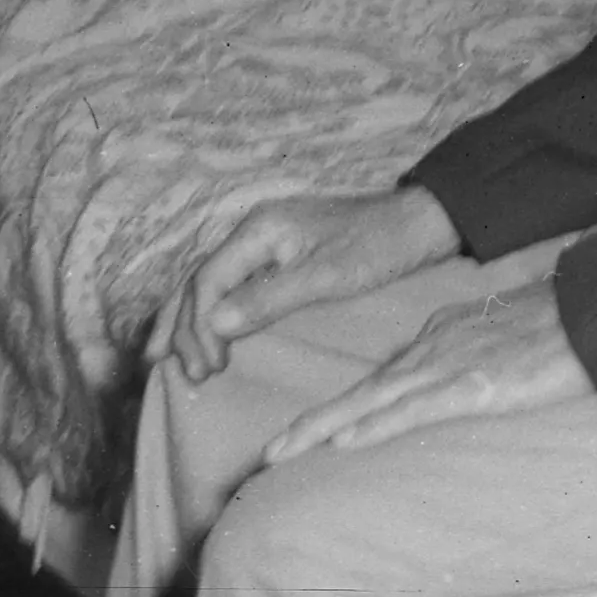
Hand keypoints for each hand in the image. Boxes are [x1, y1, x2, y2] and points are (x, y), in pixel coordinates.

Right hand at [160, 184, 462, 385]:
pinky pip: (233, 284)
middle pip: (201, 281)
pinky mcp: (280, 255)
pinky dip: (215, 312)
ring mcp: (266, 241)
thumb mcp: (328, 275)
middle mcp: (254, 231)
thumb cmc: (380, 245)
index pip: (208, 280)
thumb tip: (215, 323)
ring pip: (212, 283)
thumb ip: (271, 298)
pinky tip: (213, 335)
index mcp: (259, 229)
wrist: (420, 221)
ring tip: (177, 362)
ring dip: (193, 322)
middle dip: (186, 328)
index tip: (206, 367)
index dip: (199, 326)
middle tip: (185, 375)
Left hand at [264, 276, 586, 462]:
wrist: (591, 309)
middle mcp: (433, 348)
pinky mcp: (472, 387)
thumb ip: (475, 353)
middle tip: (270, 451)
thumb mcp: (505, 335)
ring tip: (283, 451)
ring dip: (323, 428)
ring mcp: (449, 367)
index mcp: (442, 335)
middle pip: (362, 390)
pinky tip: (344, 442)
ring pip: (371, 401)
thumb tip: (462, 378)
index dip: (344, 407)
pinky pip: (411, 411)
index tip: (314, 432)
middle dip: (313, 422)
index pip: (383, 377)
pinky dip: (373, 426)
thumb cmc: (561, 323)